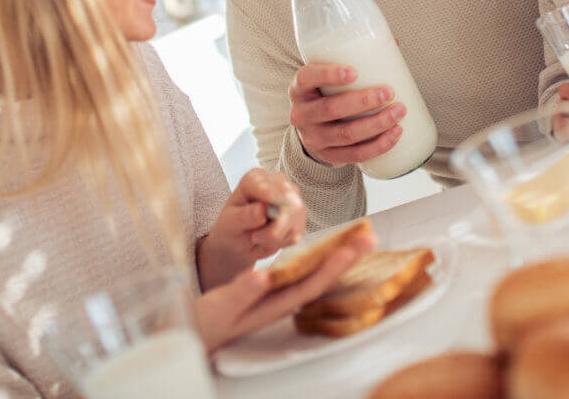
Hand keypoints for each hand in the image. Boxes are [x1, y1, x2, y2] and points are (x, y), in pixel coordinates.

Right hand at [194, 228, 375, 351]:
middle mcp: (284, 302)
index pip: (309, 285)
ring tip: (358, 240)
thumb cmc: (209, 320)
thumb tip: (263, 275)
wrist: (199, 331)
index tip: (349, 250)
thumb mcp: (222, 305)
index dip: (330, 268)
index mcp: (274, 306)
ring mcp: (282, 297)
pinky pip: (305, 274)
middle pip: (321, 279)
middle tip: (369, 237)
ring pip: (316, 275)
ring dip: (338, 257)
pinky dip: (320, 260)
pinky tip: (331, 251)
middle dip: (346, 259)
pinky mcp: (277, 292)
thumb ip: (242, 292)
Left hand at [196, 169, 306, 289]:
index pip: (266, 185)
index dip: (269, 199)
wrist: (239, 242)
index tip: (261, 218)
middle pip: (287, 200)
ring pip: (294, 218)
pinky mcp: (299, 214)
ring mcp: (291, 197)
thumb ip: (245, 216)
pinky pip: (297, 232)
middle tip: (255, 237)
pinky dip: (282, 242)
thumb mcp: (230, 223)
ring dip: (276, 237)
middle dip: (273, 228)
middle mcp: (276, 183)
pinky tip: (270, 239)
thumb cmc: (232, 227)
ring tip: (259, 238)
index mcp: (254, 179)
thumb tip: (262, 209)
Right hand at [288, 63, 404, 166]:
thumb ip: (354, 60)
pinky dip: (378, 145)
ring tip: (399, 111)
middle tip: (389, 92)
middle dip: (363, 101)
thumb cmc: (326, 95)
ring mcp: (314, 138)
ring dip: (377, 124)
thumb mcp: (328, 79)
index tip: (354, 71)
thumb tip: (394, 42)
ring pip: (346, 134)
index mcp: (299, 89)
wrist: (313, 131)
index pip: (306, 78)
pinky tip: (395, 134)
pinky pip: (355, 154)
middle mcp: (302, 114)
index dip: (328, 75)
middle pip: (331, 109)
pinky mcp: (328, 156)